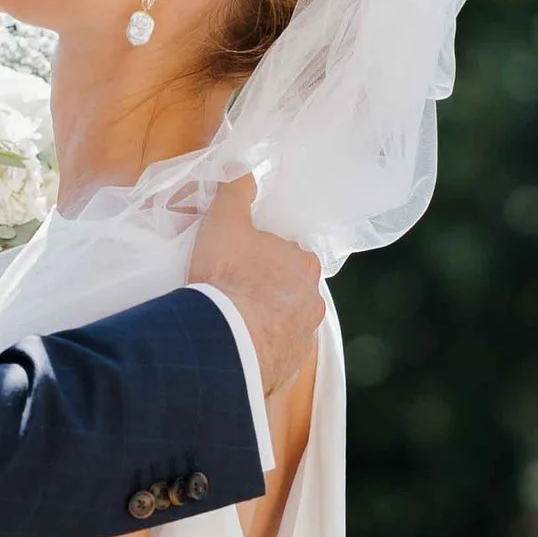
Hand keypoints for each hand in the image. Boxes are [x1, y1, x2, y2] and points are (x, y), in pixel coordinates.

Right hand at [189, 174, 324, 396]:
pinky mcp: (284, 371)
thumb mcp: (225, 223)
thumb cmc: (230, 275)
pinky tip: (233, 352)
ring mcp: (301, 340)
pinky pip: (271, 358)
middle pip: (289, 292)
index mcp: (305, 264)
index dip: (264, 258)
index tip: (241, 263)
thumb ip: (235, 192)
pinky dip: (256, 354)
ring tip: (230, 326)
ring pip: (283, 326)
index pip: (290, 256)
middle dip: (267, 293)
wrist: (228, 341)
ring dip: (262, 325)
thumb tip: (242, 165)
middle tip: (233, 294)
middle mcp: (312, 303)